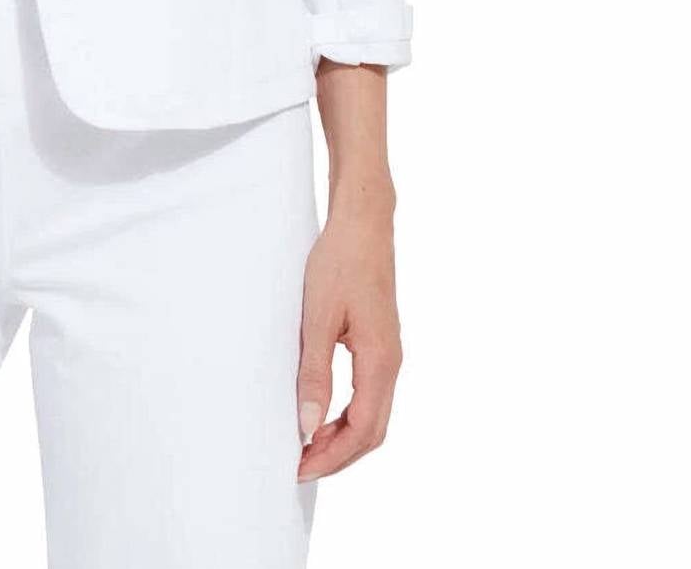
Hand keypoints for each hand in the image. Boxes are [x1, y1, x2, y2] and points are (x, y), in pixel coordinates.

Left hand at [296, 182, 401, 480]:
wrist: (363, 223)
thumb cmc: (339, 262)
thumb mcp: (318, 318)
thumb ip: (315, 373)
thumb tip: (307, 426)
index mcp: (380, 361)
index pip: (362, 431)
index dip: (331, 456)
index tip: (299, 468)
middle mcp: (391, 363)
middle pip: (373, 432)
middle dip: (338, 456)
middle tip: (299, 467)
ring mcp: (389, 354)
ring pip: (373, 415)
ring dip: (343, 437)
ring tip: (306, 446)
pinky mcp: (380, 343)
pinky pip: (369, 395)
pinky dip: (347, 415)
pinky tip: (322, 412)